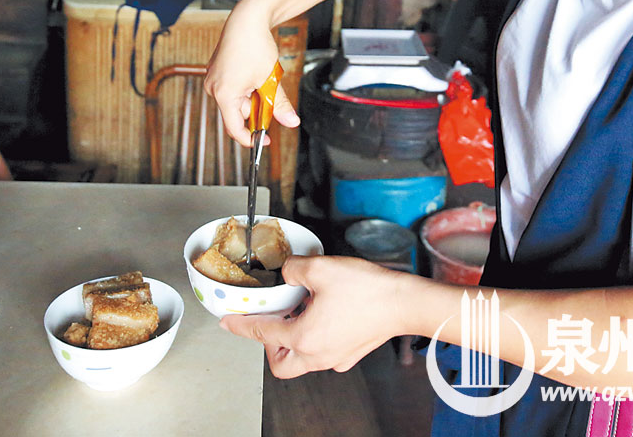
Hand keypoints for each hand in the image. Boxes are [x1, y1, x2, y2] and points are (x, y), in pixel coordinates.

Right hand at [204, 5, 299, 146]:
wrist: (247, 19)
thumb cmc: (254, 46)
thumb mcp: (270, 80)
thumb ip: (279, 105)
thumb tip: (290, 122)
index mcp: (223, 94)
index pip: (234, 128)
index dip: (251, 138)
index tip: (264, 140)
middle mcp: (214, 88)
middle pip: (237, 113)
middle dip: (256, 109)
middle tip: (271, 94)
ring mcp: (214, 79)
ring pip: (236, 101)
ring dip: (253, 97)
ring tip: (263, 78)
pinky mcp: (217, 72)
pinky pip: (233, 89)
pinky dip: (247, 88)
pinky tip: (255, 74)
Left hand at [219, 255, 410, 377]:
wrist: (404, 302)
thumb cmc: (368, 290)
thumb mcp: (320, 268)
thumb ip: (294, 268)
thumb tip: (288, 271)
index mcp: (304, 337)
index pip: (262, 332)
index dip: (241, 325)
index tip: (228, 322)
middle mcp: (318, 354)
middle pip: (280, 363)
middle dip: (268, 346)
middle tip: (271, 322)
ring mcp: (336, 358)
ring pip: (302, 360)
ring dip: (293, 342)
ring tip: (299, 313)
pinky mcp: (351, 354)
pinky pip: (324, 354)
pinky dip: (316, 339)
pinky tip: (323, 316)